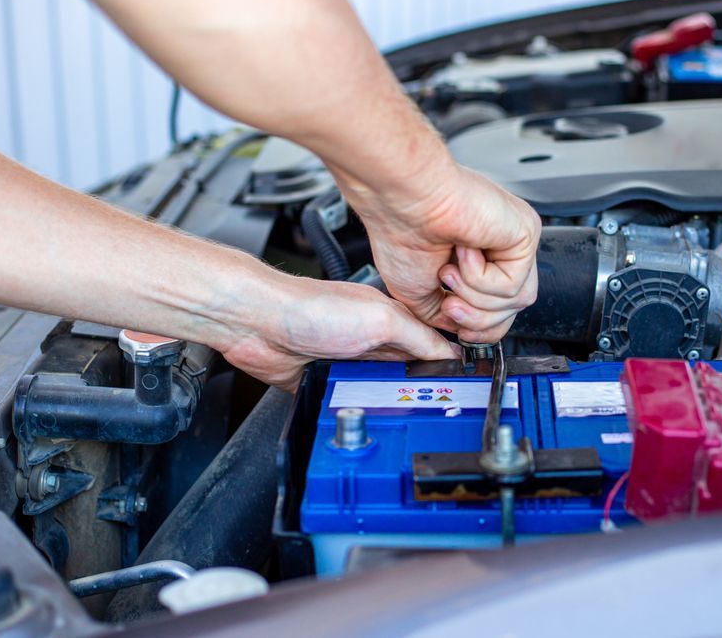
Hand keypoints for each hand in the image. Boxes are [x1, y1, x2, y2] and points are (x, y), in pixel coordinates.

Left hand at [218, 275, 456, 391]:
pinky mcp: (323, 382)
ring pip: (380, 391)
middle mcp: (370, 339)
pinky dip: (355, 408)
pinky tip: (364, 414)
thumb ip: (418, 336)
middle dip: (421, 388)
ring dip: (387, 401)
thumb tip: (452, 353)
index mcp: (389, 318)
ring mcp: (346, 362)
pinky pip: (348, 401)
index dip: (448, 362)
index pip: (430, 343)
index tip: (465, 384)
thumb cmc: (310, 308)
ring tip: (401, 413)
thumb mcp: (381, 318)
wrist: (256, 324)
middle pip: (407, 371)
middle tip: (437, 407)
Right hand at [339, 164, 540, 342]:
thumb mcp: (419, 292)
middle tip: (449, 304)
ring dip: (475, 298)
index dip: (480, 329)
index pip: (500, 309)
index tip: (457, 328)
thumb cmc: (401, 233)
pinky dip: (481, 279)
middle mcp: (501, 247)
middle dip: (477, 320)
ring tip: (448, 272)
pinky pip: (513, 285)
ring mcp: (515, 239)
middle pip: (510, 310)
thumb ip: (446, 314)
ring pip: (515, 301)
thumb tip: (462, 333)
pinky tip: (463, 252)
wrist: (402, 201)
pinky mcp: (525, 233)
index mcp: (479, 257)